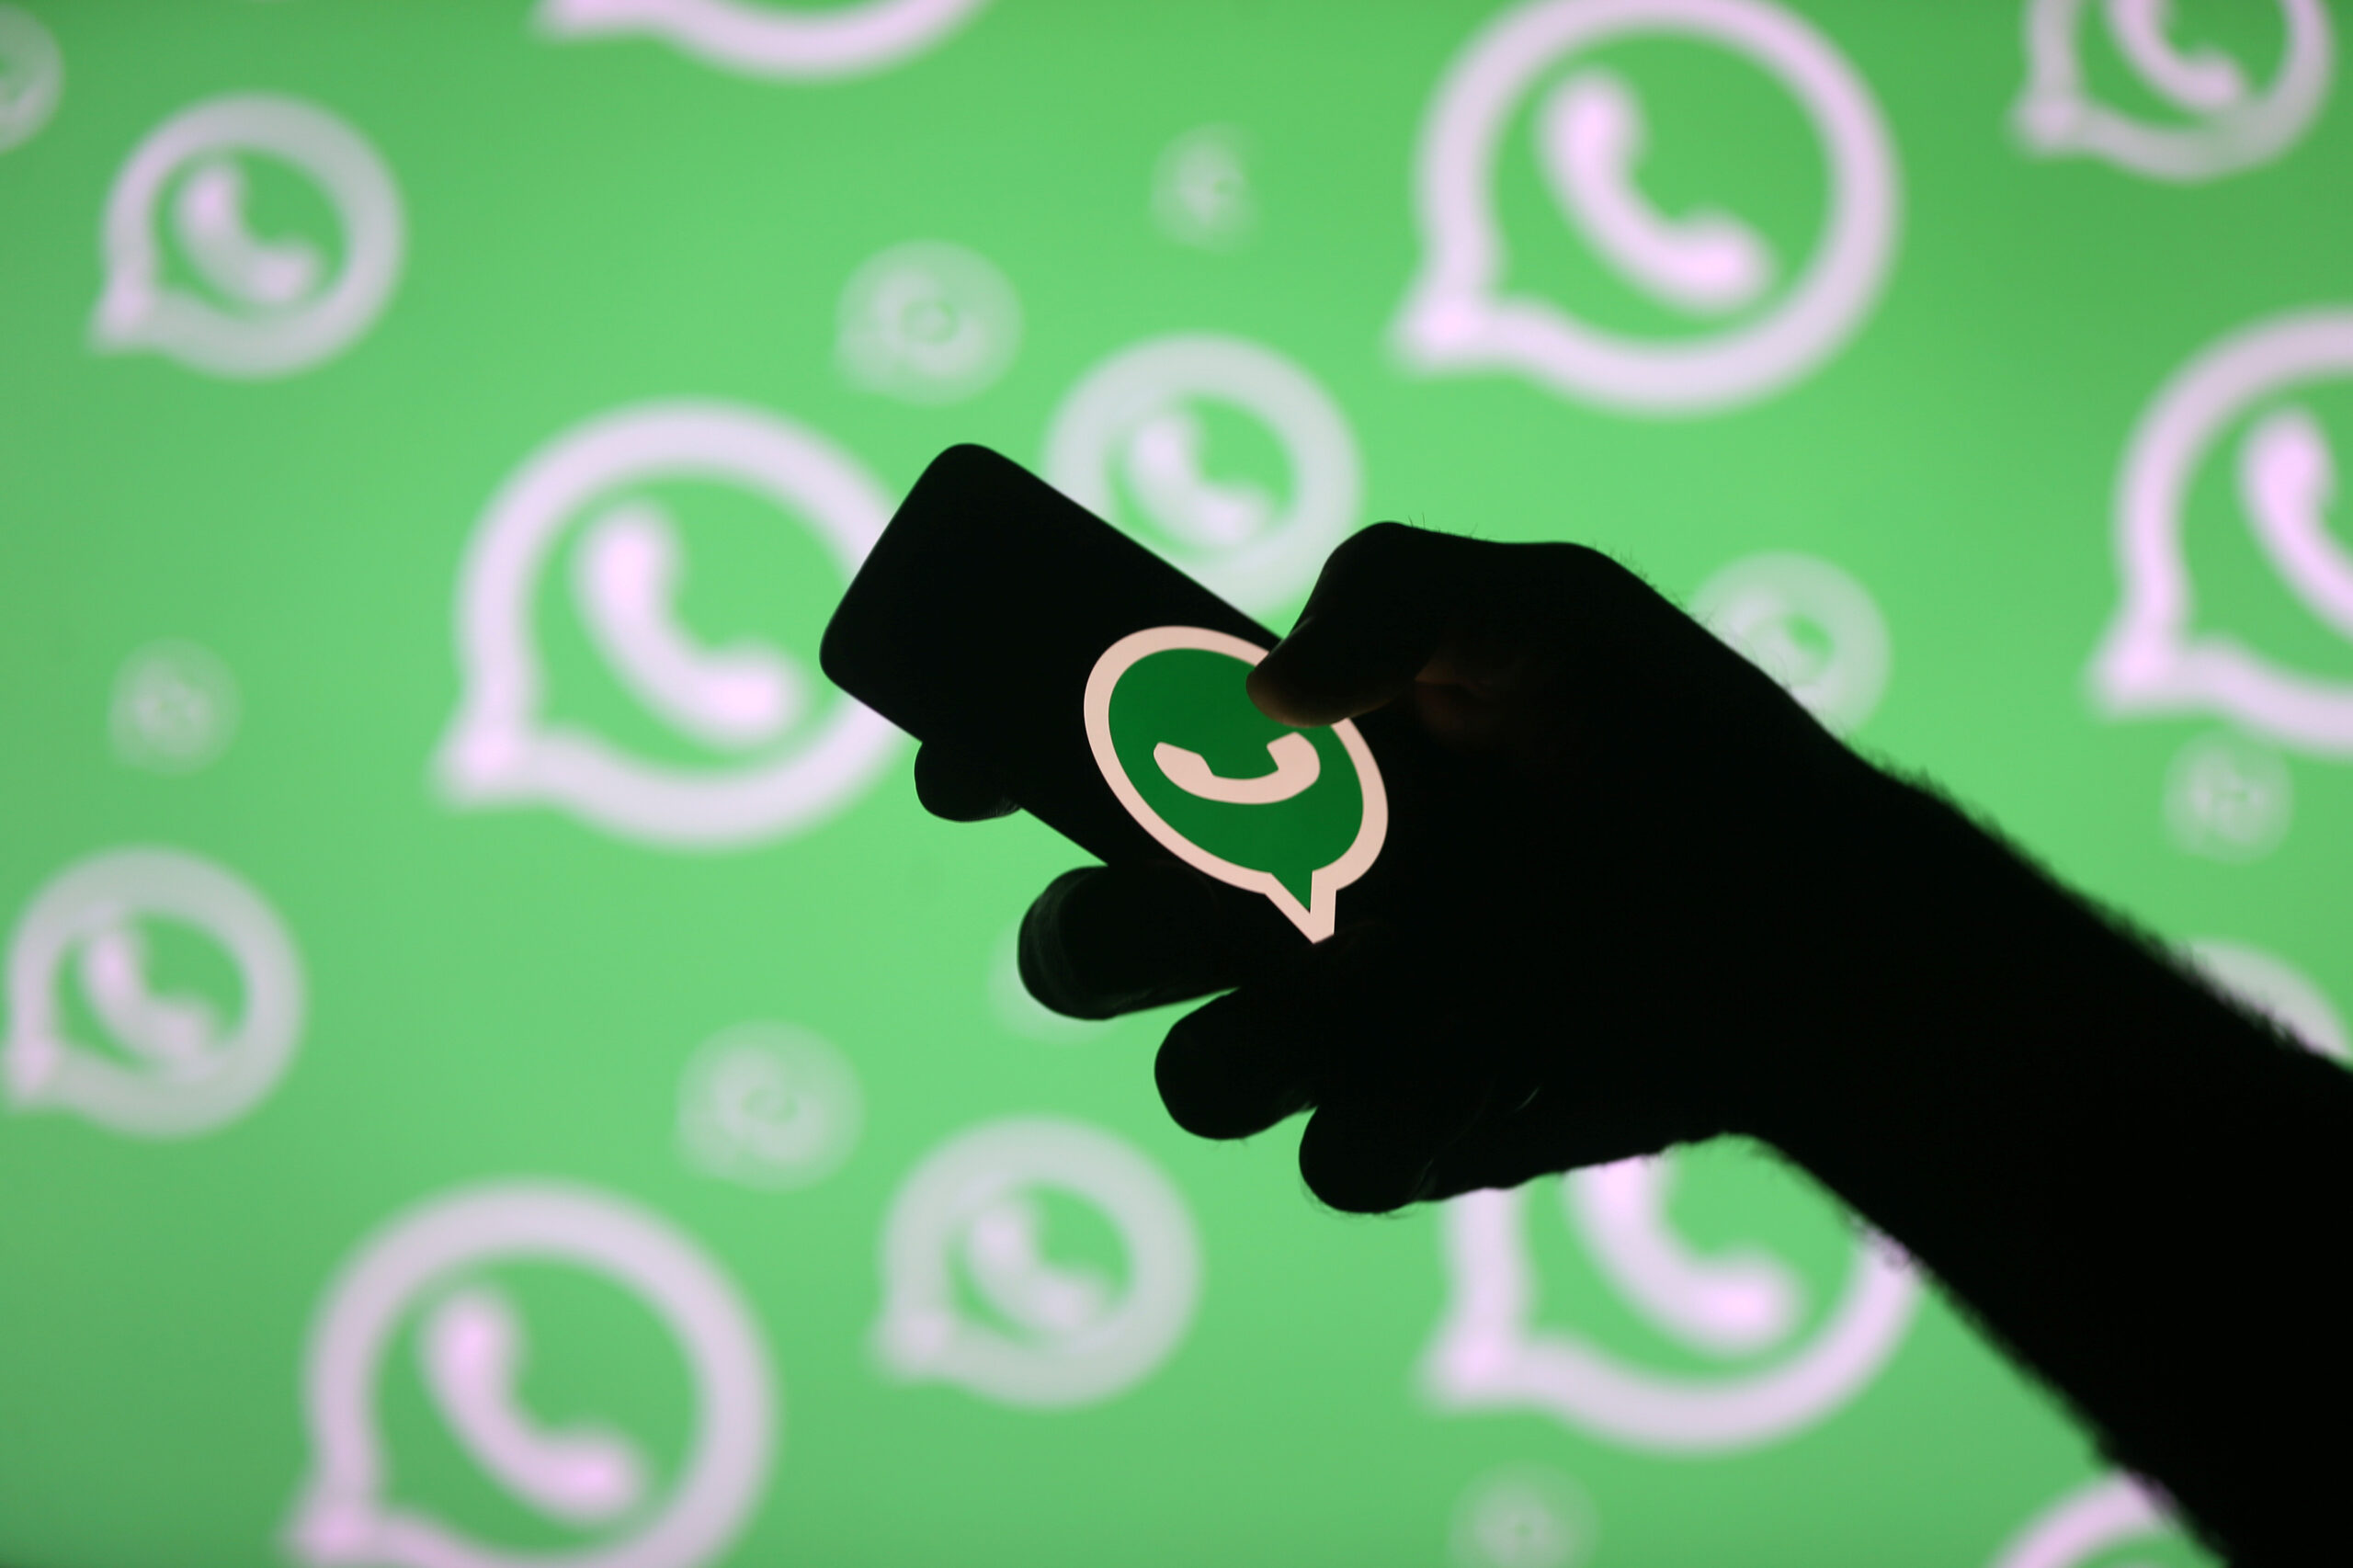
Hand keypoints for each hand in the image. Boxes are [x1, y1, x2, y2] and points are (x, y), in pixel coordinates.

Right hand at [918, 523, 1896, 1210]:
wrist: (1826, 912)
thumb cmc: (1680, 737)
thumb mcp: (1545, 605)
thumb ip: (1395, 589)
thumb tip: (1260, 692)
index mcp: (1281, 771)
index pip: (1087, 768)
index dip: (996, 758)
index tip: (965, 769)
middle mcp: (1286, 904)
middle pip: (1089, 944)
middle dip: (1092, 934)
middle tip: (1210, 891)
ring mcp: (1345, 1029)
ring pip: (1188, 1072)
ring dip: (1226, 1040)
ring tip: (1353, 979)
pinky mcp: (1423, 1124)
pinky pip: (1328, 1158)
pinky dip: (1372, 1118)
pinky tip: (1468, 1058)